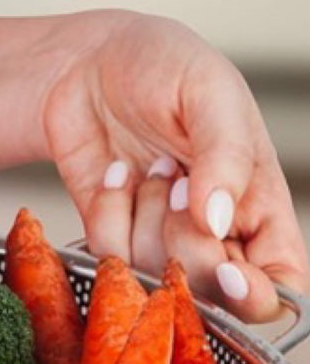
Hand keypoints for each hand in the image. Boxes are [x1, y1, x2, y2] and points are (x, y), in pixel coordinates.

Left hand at [44, 10, 307, 321]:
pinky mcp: (112, 241)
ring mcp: (157, 244)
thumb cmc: (164, 68)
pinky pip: (109, 259)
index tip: (228, 270)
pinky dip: (109, 213)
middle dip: (188, 244)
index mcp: (258, 207)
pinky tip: (116, 174)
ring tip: (150, 165)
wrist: (87, 67)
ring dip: (146, 219)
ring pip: (156, 282)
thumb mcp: (209, 92)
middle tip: (175, 179)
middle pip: (210, 296)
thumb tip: (219, 220)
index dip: (256, 297)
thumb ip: (224, 156)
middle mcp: (212, 237)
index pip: (277, 287)